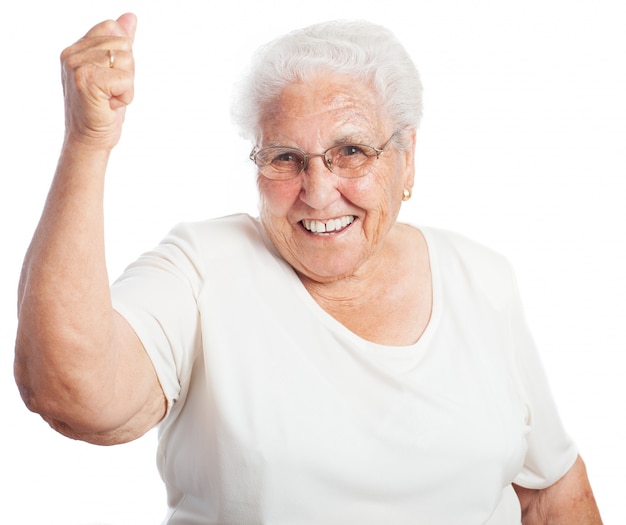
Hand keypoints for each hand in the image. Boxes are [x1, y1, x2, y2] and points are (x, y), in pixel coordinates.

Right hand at [60, 13, 136, 149]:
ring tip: (109, 99)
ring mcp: (76, 65)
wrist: (90, 140)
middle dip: (127, 72)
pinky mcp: (86, 79)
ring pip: (126, 60)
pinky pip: (125, 78)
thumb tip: (130, 17)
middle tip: (110, 91)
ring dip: (126, 85)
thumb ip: (120, 44)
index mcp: (76, 49)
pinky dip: (125, 95)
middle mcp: (72, 54)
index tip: (110, 78)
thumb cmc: (102, 110)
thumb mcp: (114, 72)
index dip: (122, 55)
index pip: (112, 29)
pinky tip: (110, 105)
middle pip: (123, 44)